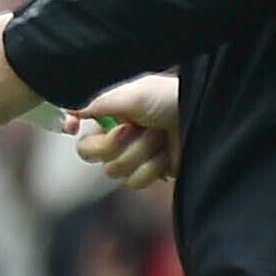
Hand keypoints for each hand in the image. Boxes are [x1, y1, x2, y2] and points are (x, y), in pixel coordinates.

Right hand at [72, 73, 180, 188]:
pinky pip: (136, 181)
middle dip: (113, 144)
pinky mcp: (152, 172)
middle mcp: (120, 136)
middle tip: (134, 129)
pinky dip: (152, 166)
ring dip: (140, 152)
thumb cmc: (169, 98)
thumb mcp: (131, 94)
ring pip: (115, 170)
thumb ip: (98, 103)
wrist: (203, 115)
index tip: (72, 125)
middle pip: (92, 154)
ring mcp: (136, 156)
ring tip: (159, 135)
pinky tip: (167, 152)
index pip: (80, 129)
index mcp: (112, 115)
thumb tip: (72, 110)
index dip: (72, 127)